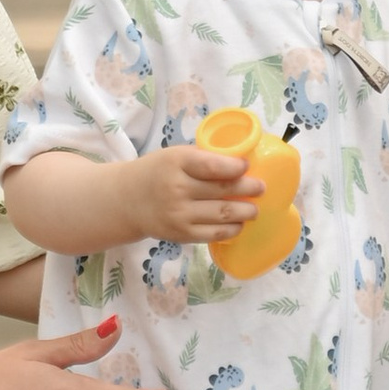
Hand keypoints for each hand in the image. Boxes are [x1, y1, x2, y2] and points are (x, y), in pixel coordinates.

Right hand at [132, 145, 267, 243]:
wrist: (127, 200)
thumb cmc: (158, 172)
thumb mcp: (176, 155)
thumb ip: (204, 159)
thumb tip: (242, 165)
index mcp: (177, 162)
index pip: (213, 166)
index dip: (236, 167)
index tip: (247, 167)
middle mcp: (177, 189)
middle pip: (223, 190)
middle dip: (249, 189)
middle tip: (261, 188)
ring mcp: (179, 214)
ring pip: (223, 214)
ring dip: (245, 212)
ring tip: (254, 209)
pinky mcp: (181, 234)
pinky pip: (214, 234)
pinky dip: (232, 229)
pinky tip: (239, 224)